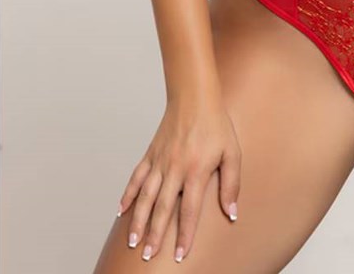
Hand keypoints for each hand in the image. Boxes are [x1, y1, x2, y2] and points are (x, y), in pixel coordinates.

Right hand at [116, 99, 241, 262]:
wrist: (195, 97)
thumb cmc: (216, 125)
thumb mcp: (232, 153)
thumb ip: (231, 184)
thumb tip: (232, 213)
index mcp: (196, 170)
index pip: (189, 210)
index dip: (184, 234)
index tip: (180, 255)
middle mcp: (175, 168)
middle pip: (162, 208)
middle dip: (154, 235)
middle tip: (148, 256)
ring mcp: (160, 161)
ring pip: (145, 196)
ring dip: (138, 220)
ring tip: (133, 241)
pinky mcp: (151, 153)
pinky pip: (136, 177)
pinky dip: (128, 194)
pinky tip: (121, 211)